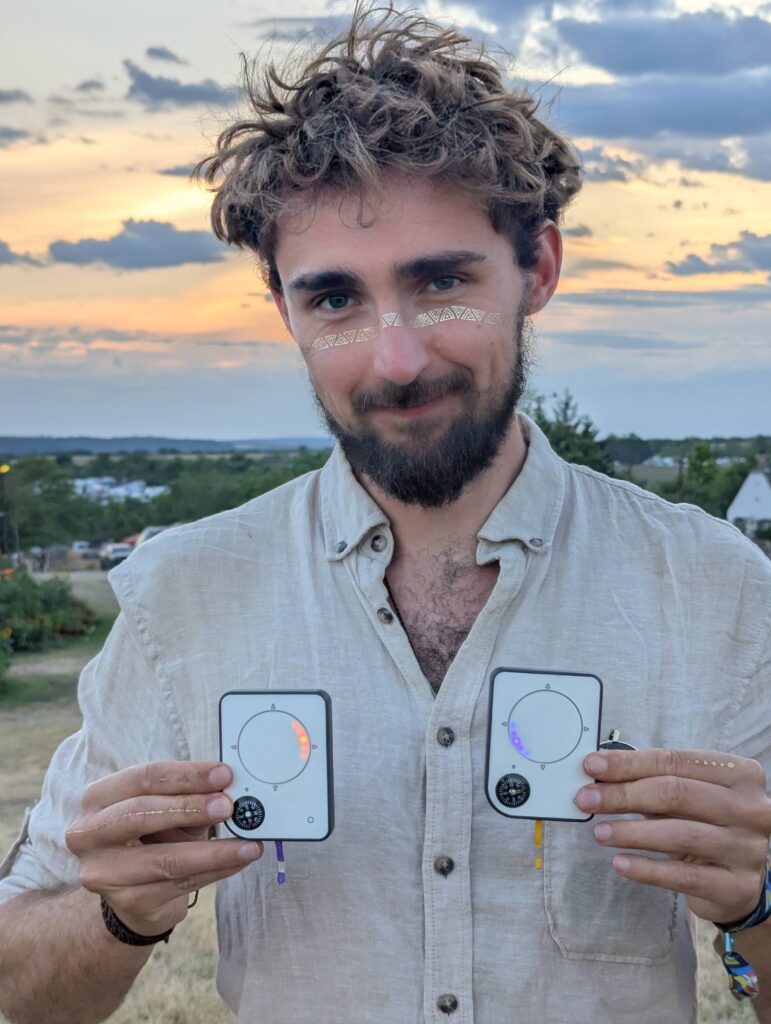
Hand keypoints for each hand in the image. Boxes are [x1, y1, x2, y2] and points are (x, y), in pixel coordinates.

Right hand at [66, 760, 262, 936]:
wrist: (133, 892)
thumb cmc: (153, 836)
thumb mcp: (166, 810)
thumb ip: (190, 796)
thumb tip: (229, 788)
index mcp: (98, 798)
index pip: (143, 778)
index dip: (186, 775)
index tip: (223, 774)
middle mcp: (88, 834)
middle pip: (141, 813)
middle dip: (190, 807)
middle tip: (229, 806)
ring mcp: (103, 873)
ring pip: (165, 859)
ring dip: (214, 851)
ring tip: (248, 844)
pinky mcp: (127, 903)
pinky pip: (179, 885)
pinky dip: (216, 871)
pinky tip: (239, 861)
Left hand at [575, 748, 770, 924]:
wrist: (737, 879)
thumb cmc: (704, 823)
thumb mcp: (685, 795)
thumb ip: (649, 781)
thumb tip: (597, 773)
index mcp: (739, 774)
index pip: (674, 761)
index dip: (629, 763)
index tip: (591, 765)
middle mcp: (751, 809)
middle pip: (675, 794)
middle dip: (623, 795)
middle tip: (586, 799)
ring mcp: (747, 849)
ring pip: (679, 834)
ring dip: (630, 832)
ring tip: (599, 832)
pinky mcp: (736, 886)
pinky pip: (683, 876)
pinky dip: (646, 869)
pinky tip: (620, 863)